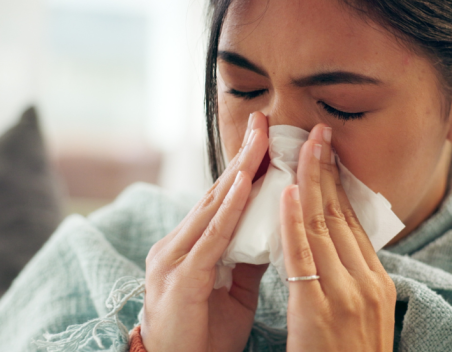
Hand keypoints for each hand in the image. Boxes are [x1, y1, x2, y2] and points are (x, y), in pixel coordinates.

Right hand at [142, 112, 269, 351]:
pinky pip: (210, 237)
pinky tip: (243, 183)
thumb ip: (249, 253)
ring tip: (260, 139)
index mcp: (191, 244)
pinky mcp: (181, 277)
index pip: (223, 197)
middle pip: (217, 192)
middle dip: (243, 156)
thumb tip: (276, 224)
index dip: (245, 166)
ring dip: (239, 171)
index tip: (266, 136)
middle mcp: (177, 243)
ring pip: (213, 206)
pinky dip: (229, 208)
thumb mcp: (234, 287)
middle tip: (264, 121)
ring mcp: (174, 258)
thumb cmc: (204, 332)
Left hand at [280, 124, 395, 351]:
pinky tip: (287, 192)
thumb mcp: (360, 313)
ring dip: (310, 182)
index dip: (337, 184)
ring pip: (325, 226)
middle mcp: (367, 280)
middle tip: (315, 132)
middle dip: (326, 170)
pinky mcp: (321, 309)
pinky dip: (295, 221)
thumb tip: (335, 244)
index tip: (325, 153)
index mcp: (377, 280)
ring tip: (300, 145)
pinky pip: (305, 257)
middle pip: (341, 215)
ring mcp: (347, 294)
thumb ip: (350, 278)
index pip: (353, 221)